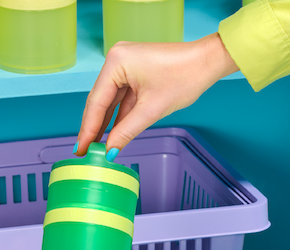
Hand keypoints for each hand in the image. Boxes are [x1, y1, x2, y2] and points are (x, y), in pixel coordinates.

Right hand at [76, 33, 239, 158]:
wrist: (208, 61)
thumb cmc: (186, 75)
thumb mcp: (152, 109)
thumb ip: (126, 131)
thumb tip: (109, 150)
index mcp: (116, 62)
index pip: (97, 102)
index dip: (88, 129)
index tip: (81, 148)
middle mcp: (116, 59)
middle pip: (100, 101)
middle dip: (94, 127)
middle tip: (84, 150)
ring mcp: (125, 64)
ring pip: (110, 100)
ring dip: (105, 123)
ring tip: (95, 146)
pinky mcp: (134, 71)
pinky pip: (121, 97)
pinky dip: (118, 115)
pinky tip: (111, 133)